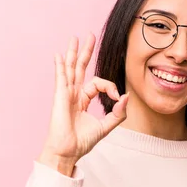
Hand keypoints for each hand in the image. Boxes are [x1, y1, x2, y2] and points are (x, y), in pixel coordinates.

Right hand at [38, 34, 128, 173]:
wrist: (68, 151)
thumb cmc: (82, 142)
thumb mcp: (106, 126)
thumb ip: (118, 113)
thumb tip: (127, 96)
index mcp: (83, 100)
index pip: (99, 83)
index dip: (111, 87)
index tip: (118, 98)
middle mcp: (74, 94)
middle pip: (81, 68)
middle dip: (87, 52)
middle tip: (90, 36)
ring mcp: (66, 94)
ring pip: (71, 68)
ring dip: (73, 52)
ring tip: (75, 38)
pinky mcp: (60, 97)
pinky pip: (61, 77)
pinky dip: (60, 66)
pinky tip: (58, 55)